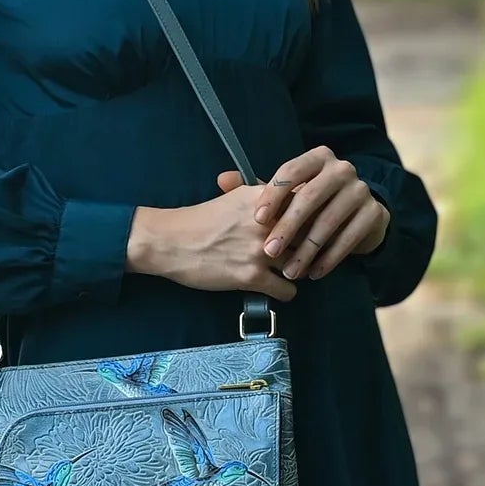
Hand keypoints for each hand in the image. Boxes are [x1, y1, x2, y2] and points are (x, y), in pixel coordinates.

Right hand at [127, 185, 299, 300]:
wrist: (170, 241)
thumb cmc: (201, 218)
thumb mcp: (233, 196)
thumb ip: (261, 195)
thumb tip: (284, 194)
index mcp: (264, 198)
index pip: (309, 204)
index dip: (314, 216)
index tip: (312, 225)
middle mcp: (268, 222)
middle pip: (311, 235)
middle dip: (310, 245)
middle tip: (304, 253)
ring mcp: (261, 251)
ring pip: (303, 264)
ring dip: (300, 270)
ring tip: (291, 271)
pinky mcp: (252, 277)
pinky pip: (289, 290)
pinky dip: (286, 291)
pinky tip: (278, 288)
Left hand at [218, 146, 389, 281]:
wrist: (358, 214)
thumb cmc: (312, 204)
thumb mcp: (287, 194)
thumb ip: (256, 188)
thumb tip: (222, 179)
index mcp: (318, 157)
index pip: (291, 171)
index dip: (273, 194)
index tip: (258, 219)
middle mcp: (342, 169)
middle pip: (309, 197)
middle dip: (287, 227)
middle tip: (268, 252)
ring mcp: (361, 190)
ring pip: (329, 222)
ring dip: (306, 250)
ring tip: (289, 271)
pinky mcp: (375, 214)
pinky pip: (349, 238)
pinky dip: (330, 258)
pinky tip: (314, 273)